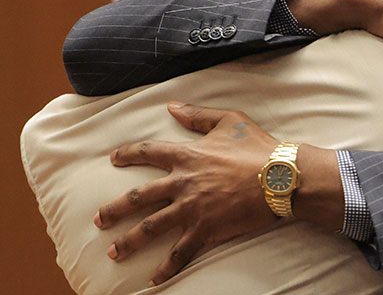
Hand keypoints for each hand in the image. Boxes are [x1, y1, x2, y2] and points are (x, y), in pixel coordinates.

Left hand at [94, 103, 279, 286]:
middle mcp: (183, 183)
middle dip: (115, 209)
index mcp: (187, 155)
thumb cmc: (258, 147)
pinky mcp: (206, 229)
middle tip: (99, 218)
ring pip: (151, 227)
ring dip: (129, 241)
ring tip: (113, 253)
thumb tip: (172, 107)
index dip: (128, 154)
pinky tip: (154, 280)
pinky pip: (180, 253)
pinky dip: (166, 268)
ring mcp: (192, 209)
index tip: (114, 158)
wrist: (280, 177)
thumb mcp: (230, 120)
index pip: (149, 152)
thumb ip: (198, 115)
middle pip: (139, 197)